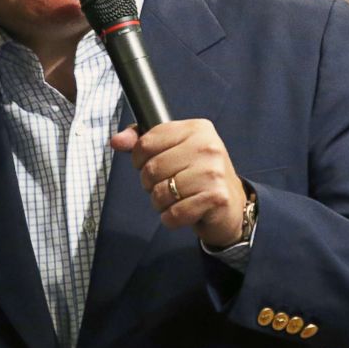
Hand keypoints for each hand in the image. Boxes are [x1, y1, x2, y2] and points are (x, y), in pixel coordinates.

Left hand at [110, 119, 245, 247]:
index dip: (139, 159)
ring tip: (176, 199)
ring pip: (160, 193)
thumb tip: (116, 141)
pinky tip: (183, 212)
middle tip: (168, 186)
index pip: (147, 142)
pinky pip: (174, 213)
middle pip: (151, 169)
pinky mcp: (215, 197)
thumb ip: (143, 142)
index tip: (151, 165)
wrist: (231, 205)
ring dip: (161, 204)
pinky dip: (171, 219)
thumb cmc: (197, 174)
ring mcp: (213, 172)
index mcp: (196, 128)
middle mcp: (207, 146)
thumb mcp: (173, 150)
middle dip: (150, 184)